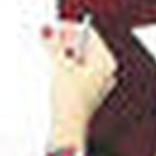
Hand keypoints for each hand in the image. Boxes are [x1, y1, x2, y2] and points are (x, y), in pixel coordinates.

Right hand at [44, 22, 116, 151]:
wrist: (67, 129)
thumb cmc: (71, 102)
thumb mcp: (60, 66)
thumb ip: (54, 44)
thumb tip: (49, 31)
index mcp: (106, 61)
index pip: (90, 34)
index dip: (70, 28)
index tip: (55, 26)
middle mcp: (106, 72)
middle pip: (86, 47)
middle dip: (67, 41)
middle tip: (50, 38)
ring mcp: (98, 83)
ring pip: (81, 59)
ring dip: (65, 54)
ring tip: (51, 53)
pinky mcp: (88, 93)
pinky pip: (78, 72)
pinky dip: (67, 67)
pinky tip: (56, 69)